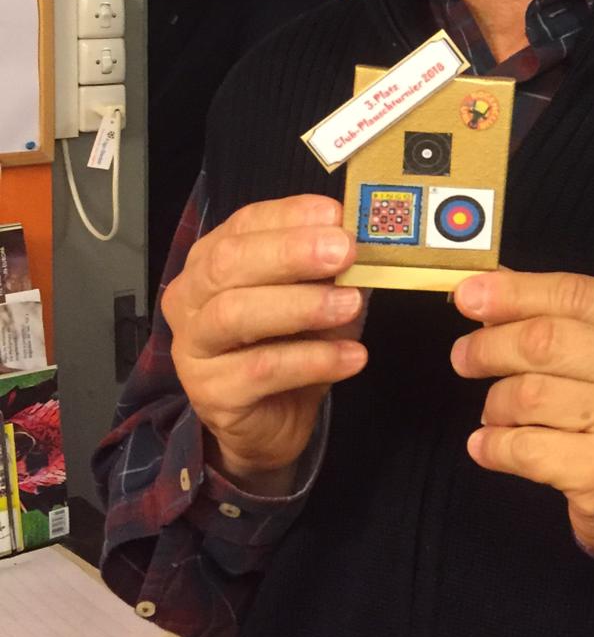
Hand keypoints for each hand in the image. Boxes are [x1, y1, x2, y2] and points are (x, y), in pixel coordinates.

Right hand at [163, 195, 365, 493]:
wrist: (272, 421)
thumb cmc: (291, 345)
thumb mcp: (315, 296)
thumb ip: (328, 268)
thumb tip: (359, 239)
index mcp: (212, 260)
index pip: (244, 224)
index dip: (290, 216)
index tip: (336, 214)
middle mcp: (192, 297)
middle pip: (228, 263)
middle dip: (290, 253)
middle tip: (344, 252)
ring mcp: (194, 347)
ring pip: (235, 314)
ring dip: (301, 305)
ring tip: (351, 305)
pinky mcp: (211, 393)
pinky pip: (261, 370)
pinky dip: (313, 360)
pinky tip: (351, 357)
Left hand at [450, 270, 593, 550]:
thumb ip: (558, 315)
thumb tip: (485, 290)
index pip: (573, 293)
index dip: (513, 292)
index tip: (467, 296)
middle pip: (544, 341)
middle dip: (490, 347)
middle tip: (465, 358)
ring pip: (528, 395)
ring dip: (495, 404)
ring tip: (496, 412)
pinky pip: (523, 448)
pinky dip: (492, 445)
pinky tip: (489, 446)